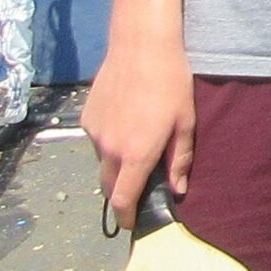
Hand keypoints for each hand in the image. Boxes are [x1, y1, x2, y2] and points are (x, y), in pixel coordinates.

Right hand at [82, 37, 196, 227]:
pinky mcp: (86, 117)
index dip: (126, 216)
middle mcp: (109, 148)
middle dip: (122, 193)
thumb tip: (178, 190)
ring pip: (103, 161)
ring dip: (117, 163)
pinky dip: (110, 141)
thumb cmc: (171, 84)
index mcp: (135, 154)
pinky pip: (97, 140)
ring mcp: (93, 133)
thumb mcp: (185, 124)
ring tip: (138, 144)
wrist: (140, 47)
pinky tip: (127, 122)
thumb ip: (179, 160)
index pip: (123, 199)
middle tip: (139, 188)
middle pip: (109, 185)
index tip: (131, 224)